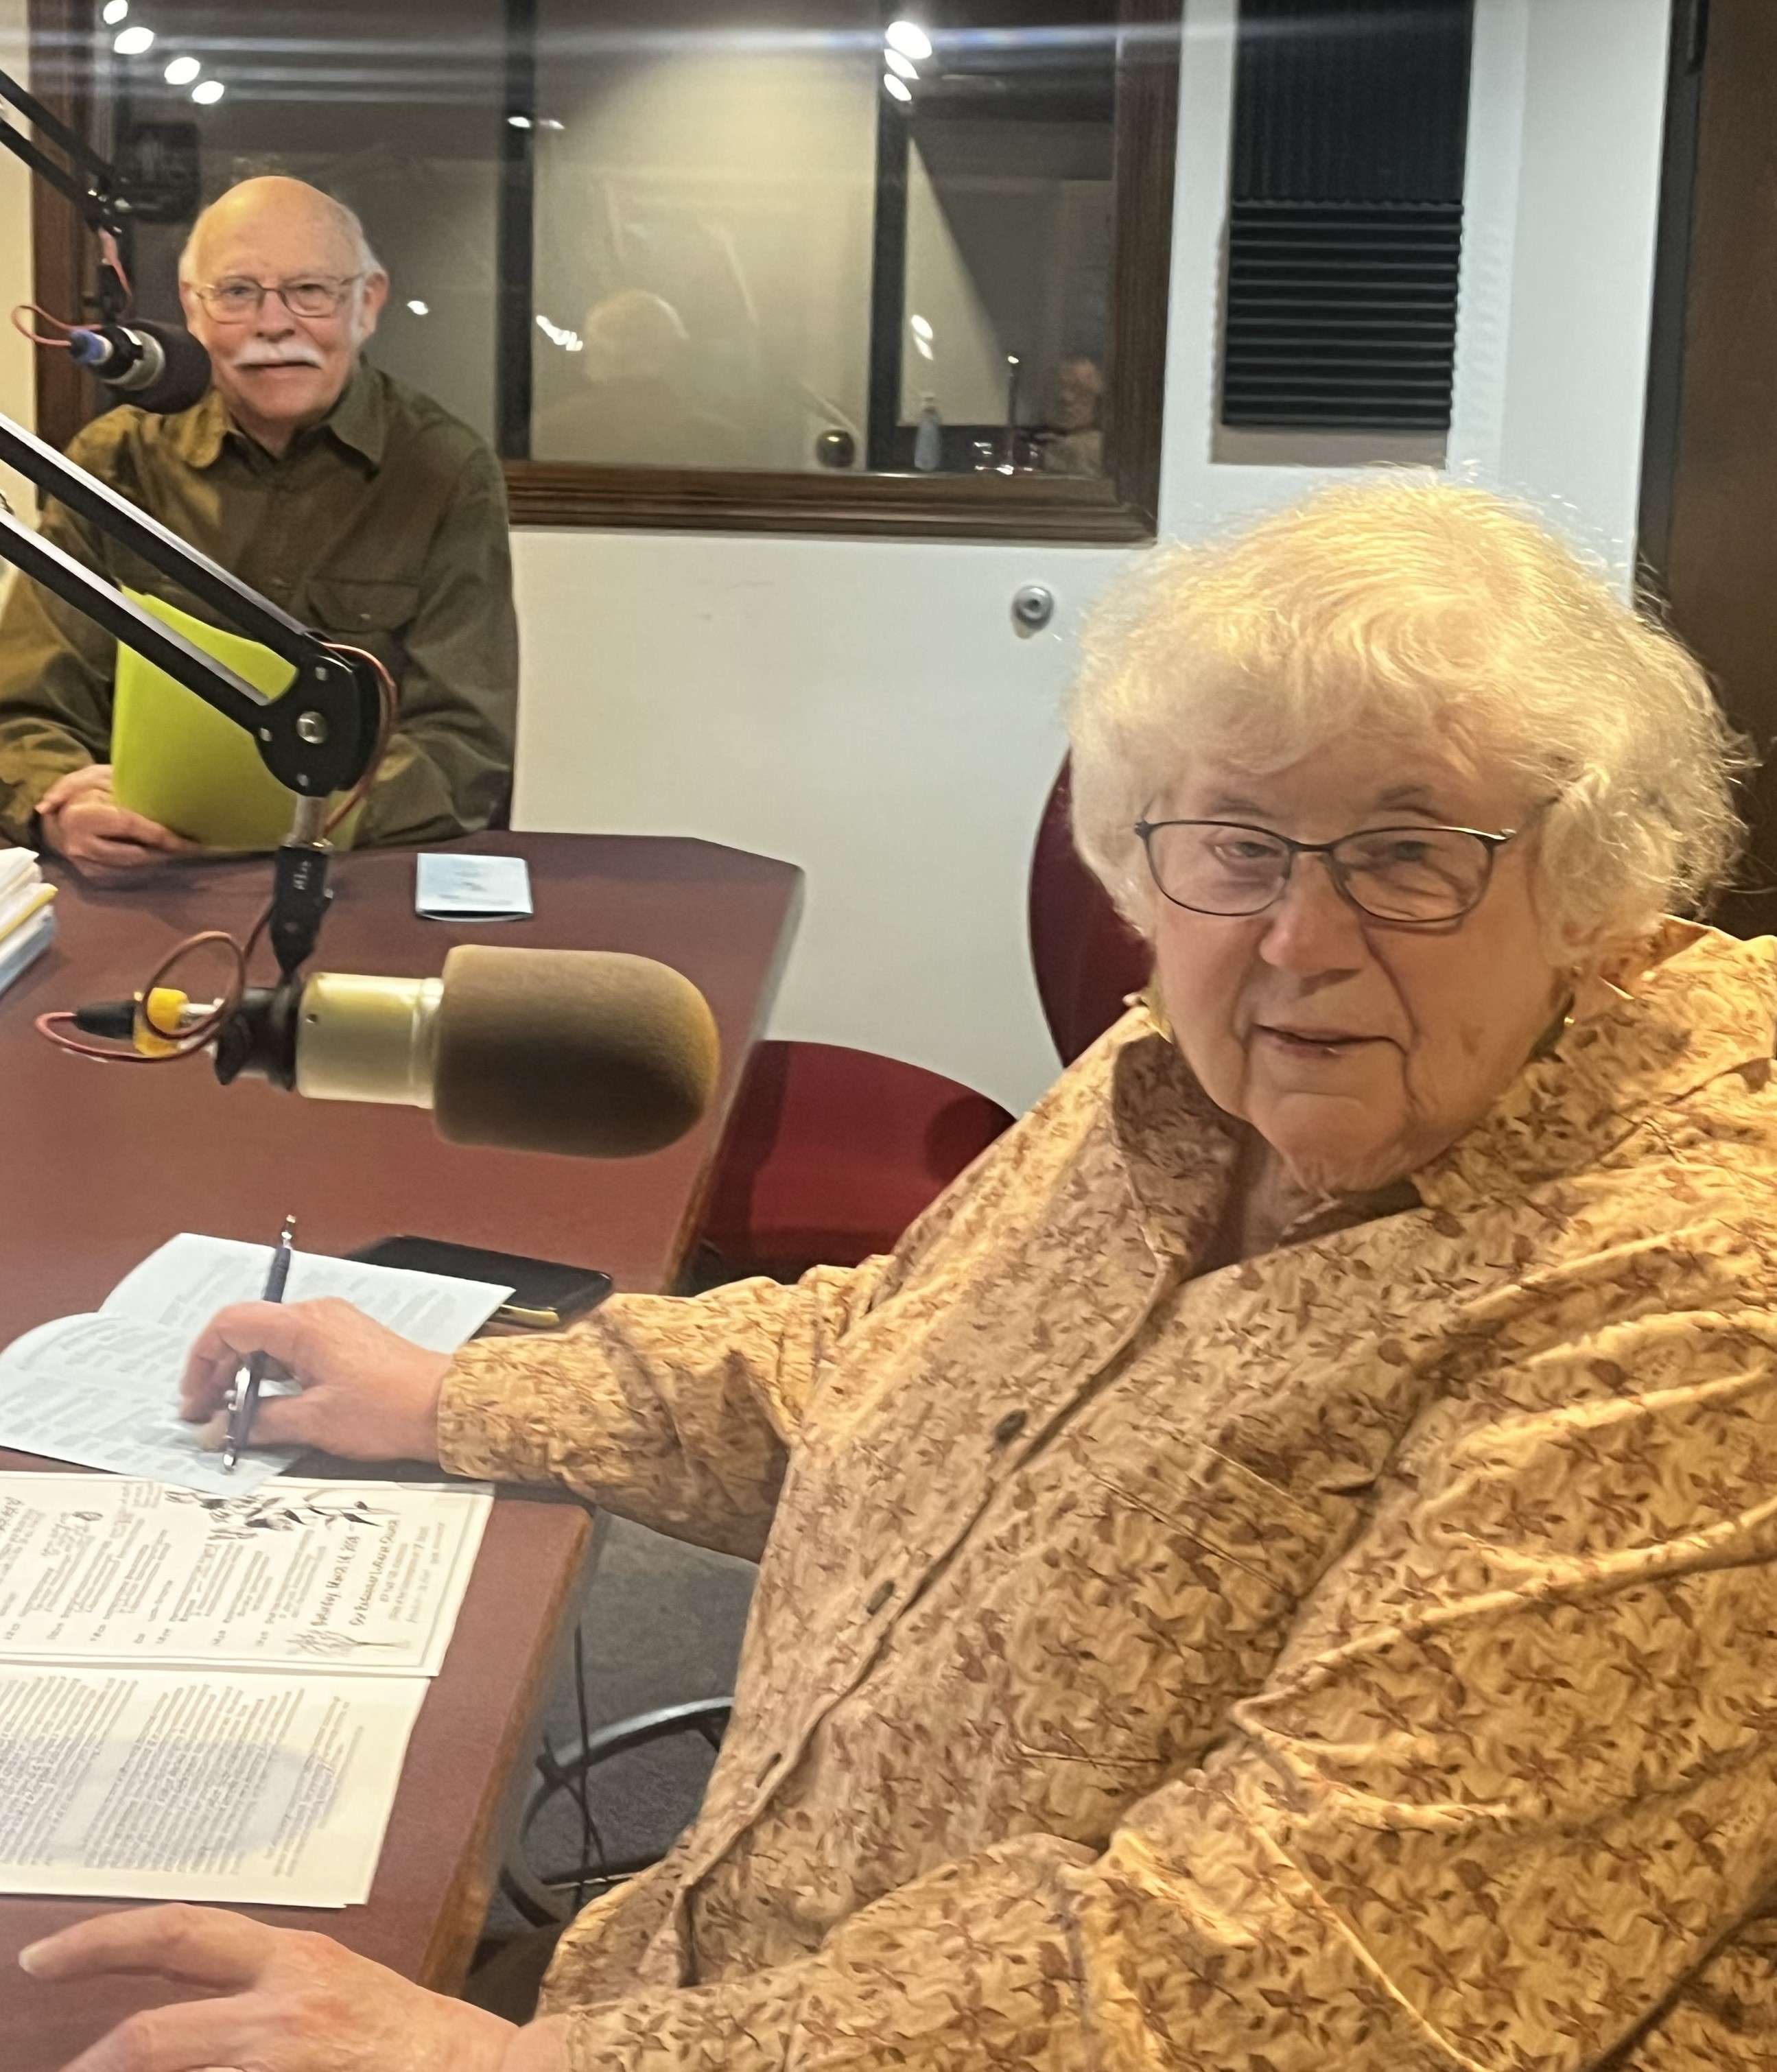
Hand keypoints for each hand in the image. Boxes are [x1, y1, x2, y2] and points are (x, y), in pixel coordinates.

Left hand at [18, 1905, 526, 2071]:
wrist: (492, 2069)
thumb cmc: (417, 2041)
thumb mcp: (336, 1992)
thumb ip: (267, 1995)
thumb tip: (190, 2016)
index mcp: (293, 1961)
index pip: (178, 1932)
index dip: (102, 1940)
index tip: (47, 1957)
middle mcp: (280, 2007)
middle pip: (149, 2033)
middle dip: (89, 2062)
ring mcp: (283, 2062)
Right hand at [38, 765, 196, 871]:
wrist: (57, 820)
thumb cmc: (84, 793)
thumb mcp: (95, 777)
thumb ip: (115, 781)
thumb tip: (151, 789)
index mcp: (81, 816)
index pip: (131, 826)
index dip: (163, 835)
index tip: (192, 841)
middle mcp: (80, 846)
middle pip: (137, 854)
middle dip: (167, 852)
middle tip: (195, 849)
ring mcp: (85, 865)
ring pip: (134, 868)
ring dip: (159, 862)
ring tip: (182, 853)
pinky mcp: (91, 876)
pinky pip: (127, 875)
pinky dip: (146, 868)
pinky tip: (160, 858)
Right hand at [180, 1297, 451, 1461]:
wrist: (444, 1409)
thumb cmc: (388, 1409)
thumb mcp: (313, 1421)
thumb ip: (258, 1422)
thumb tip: (219, 1429)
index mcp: (304, 1325)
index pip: (231, 1324)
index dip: (203, 1360)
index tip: (195, 1398)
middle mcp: (317, 1316)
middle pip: (248, 1331)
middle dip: (220, 1371)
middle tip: (206, 1413)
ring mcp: (333, 1328)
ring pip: (270, 1343)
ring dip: (246, 1376)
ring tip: (233, 1415)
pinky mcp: (345, 1344)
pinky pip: (294, 1351)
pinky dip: (274, 1375)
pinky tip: (266, 1406)